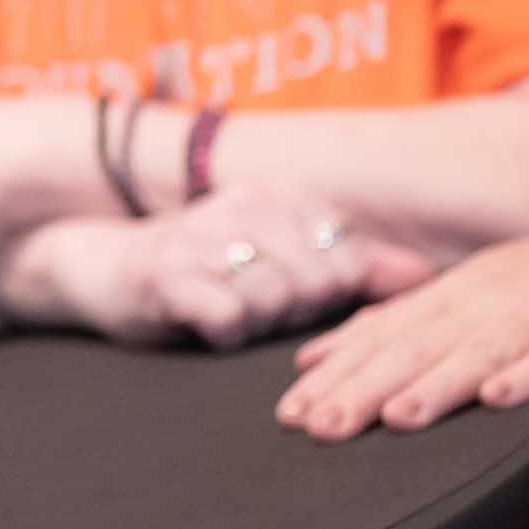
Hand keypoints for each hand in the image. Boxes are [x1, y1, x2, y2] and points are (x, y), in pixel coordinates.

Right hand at [9, 189, 426, 348]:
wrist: (100, 265)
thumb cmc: (205, 269)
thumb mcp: (282, 260)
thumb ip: (356, 267)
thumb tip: (428, 277)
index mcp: (284, 196)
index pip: (350, 261)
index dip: (327, 297)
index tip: (286, 294)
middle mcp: (247, 204)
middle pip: (319, 285)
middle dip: (292, 313)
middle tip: (250, 306)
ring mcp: (204, 235)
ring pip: (276, 302)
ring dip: (253, 324)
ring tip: (223, 309)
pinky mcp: (167, 274)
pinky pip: (229, 317)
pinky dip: (221, 332)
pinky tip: (202, 323)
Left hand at [279, 214, 528, 438]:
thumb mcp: (468, 294)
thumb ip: (397, 325)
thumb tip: (315, 356)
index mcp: (454, 294)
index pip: (382, 335)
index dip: (335, 372)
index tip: (289, 412)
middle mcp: (487, 300)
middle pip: (418, 347)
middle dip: (366, 386)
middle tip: (318, 426)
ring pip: (480, 352)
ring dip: (437, 385)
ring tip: (396, 417)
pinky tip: (501, 398)